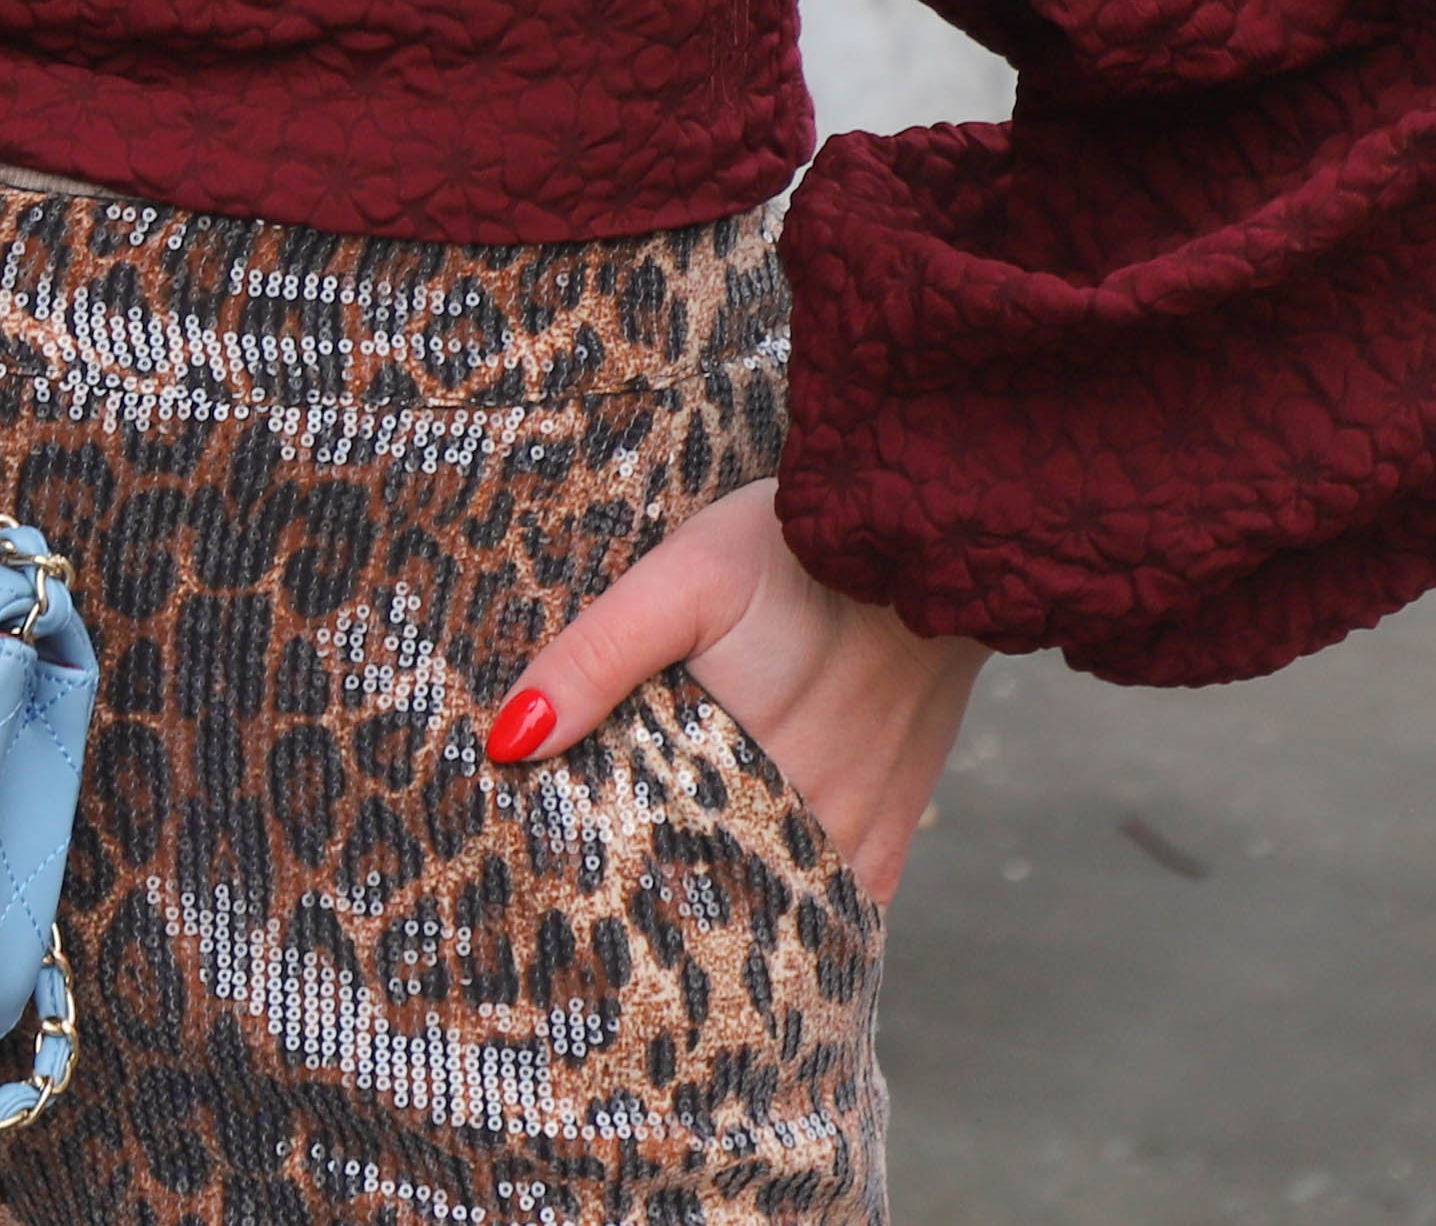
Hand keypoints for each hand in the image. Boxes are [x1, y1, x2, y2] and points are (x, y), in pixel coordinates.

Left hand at [484, 480, 985, 902]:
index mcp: (748, 784)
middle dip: (659, 907)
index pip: (661, 887)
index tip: (555, 893)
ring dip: (725, 902)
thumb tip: (507, 743)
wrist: (928, 527)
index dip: (607, 895)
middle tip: (592, 897)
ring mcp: (863, 835)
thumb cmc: (794, 548)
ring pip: (779, 905)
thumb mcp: (684, 577)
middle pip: (718, 904)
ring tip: (659, 893)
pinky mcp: (898, 821)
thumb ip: (598, 656)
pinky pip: (842, 896)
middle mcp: (815, 831)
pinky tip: (746, 878)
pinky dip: (793, 897)